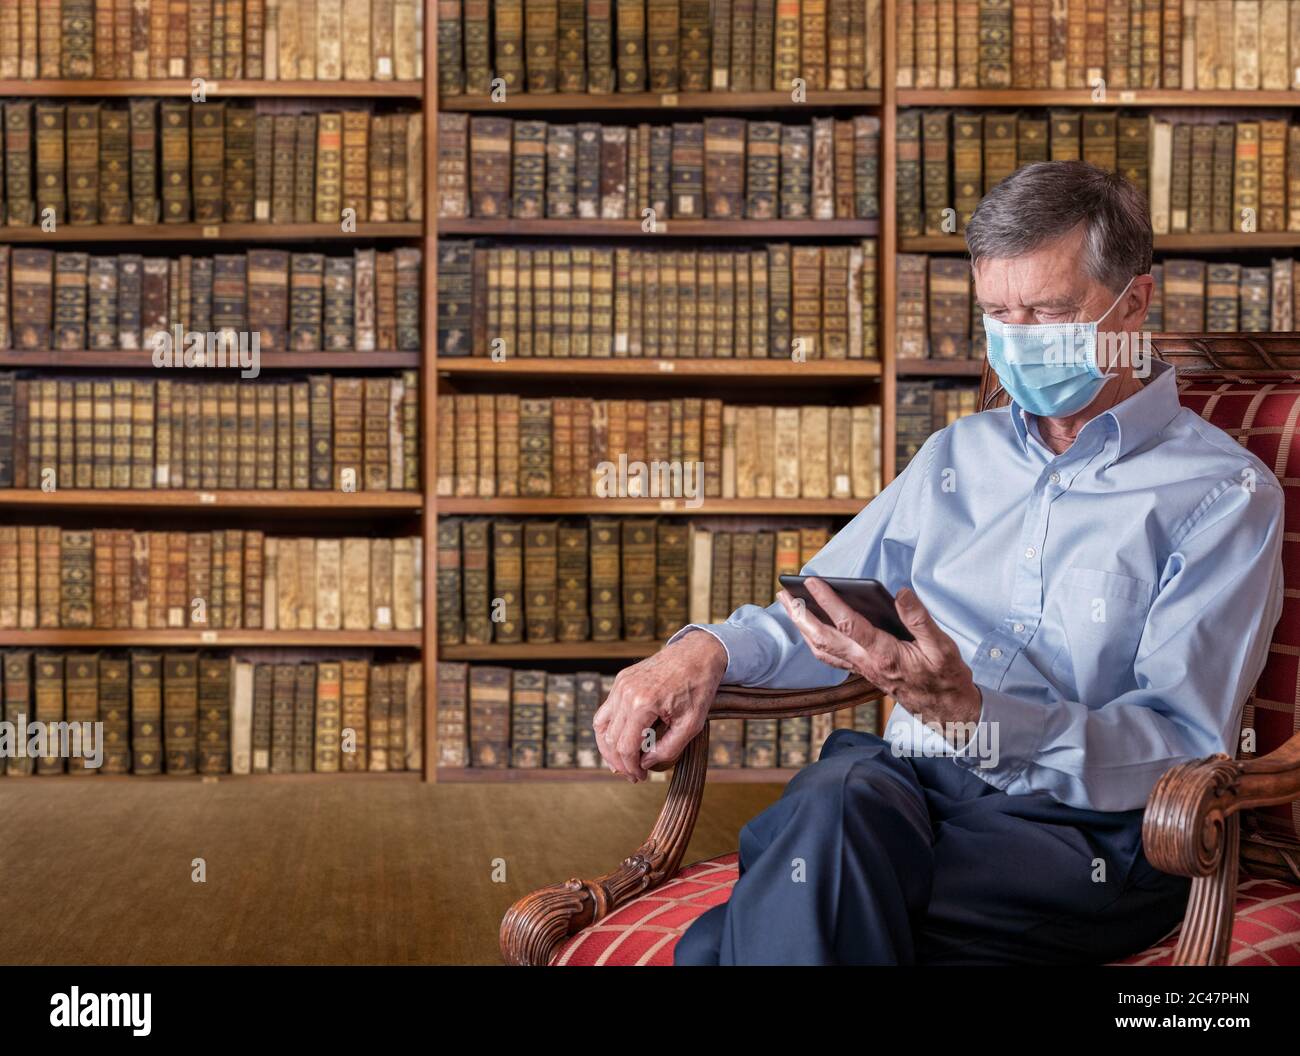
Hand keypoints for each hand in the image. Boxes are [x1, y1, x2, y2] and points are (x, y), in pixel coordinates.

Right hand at [593, 631, 727, 781]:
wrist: (697, 654)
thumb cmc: (697, 688)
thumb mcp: (691, 725)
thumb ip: (668, 749)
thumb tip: (646, 763)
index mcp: (643, 704)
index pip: (626, 747)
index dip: (631, 767)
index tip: (640, 778)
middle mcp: (625, 693)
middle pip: (611, 739)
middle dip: (620, 762)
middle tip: (633, 775)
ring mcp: (620, 684)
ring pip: (601, 726)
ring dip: (608, 748)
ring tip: (621, 763)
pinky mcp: (621, 680)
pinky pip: (606, 710)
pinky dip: (609, 730)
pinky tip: (619, 742)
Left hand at [778, 579, 981, 729]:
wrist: (945, 710)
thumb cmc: (944, 676)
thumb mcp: (942, 646)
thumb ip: (920, 619)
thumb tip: (901, 592)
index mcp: (884, 654)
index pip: (849, 624)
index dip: (828, 602)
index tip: (812, 582)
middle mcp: (866, 663)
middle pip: (823, 638)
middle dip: (800, 615)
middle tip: (783, 593)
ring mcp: (861, 669)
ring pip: (822, 649)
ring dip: (802, 627)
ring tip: (789, 605)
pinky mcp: (862, 671)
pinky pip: (830, 656)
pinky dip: (814, 640)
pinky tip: (809, 628)